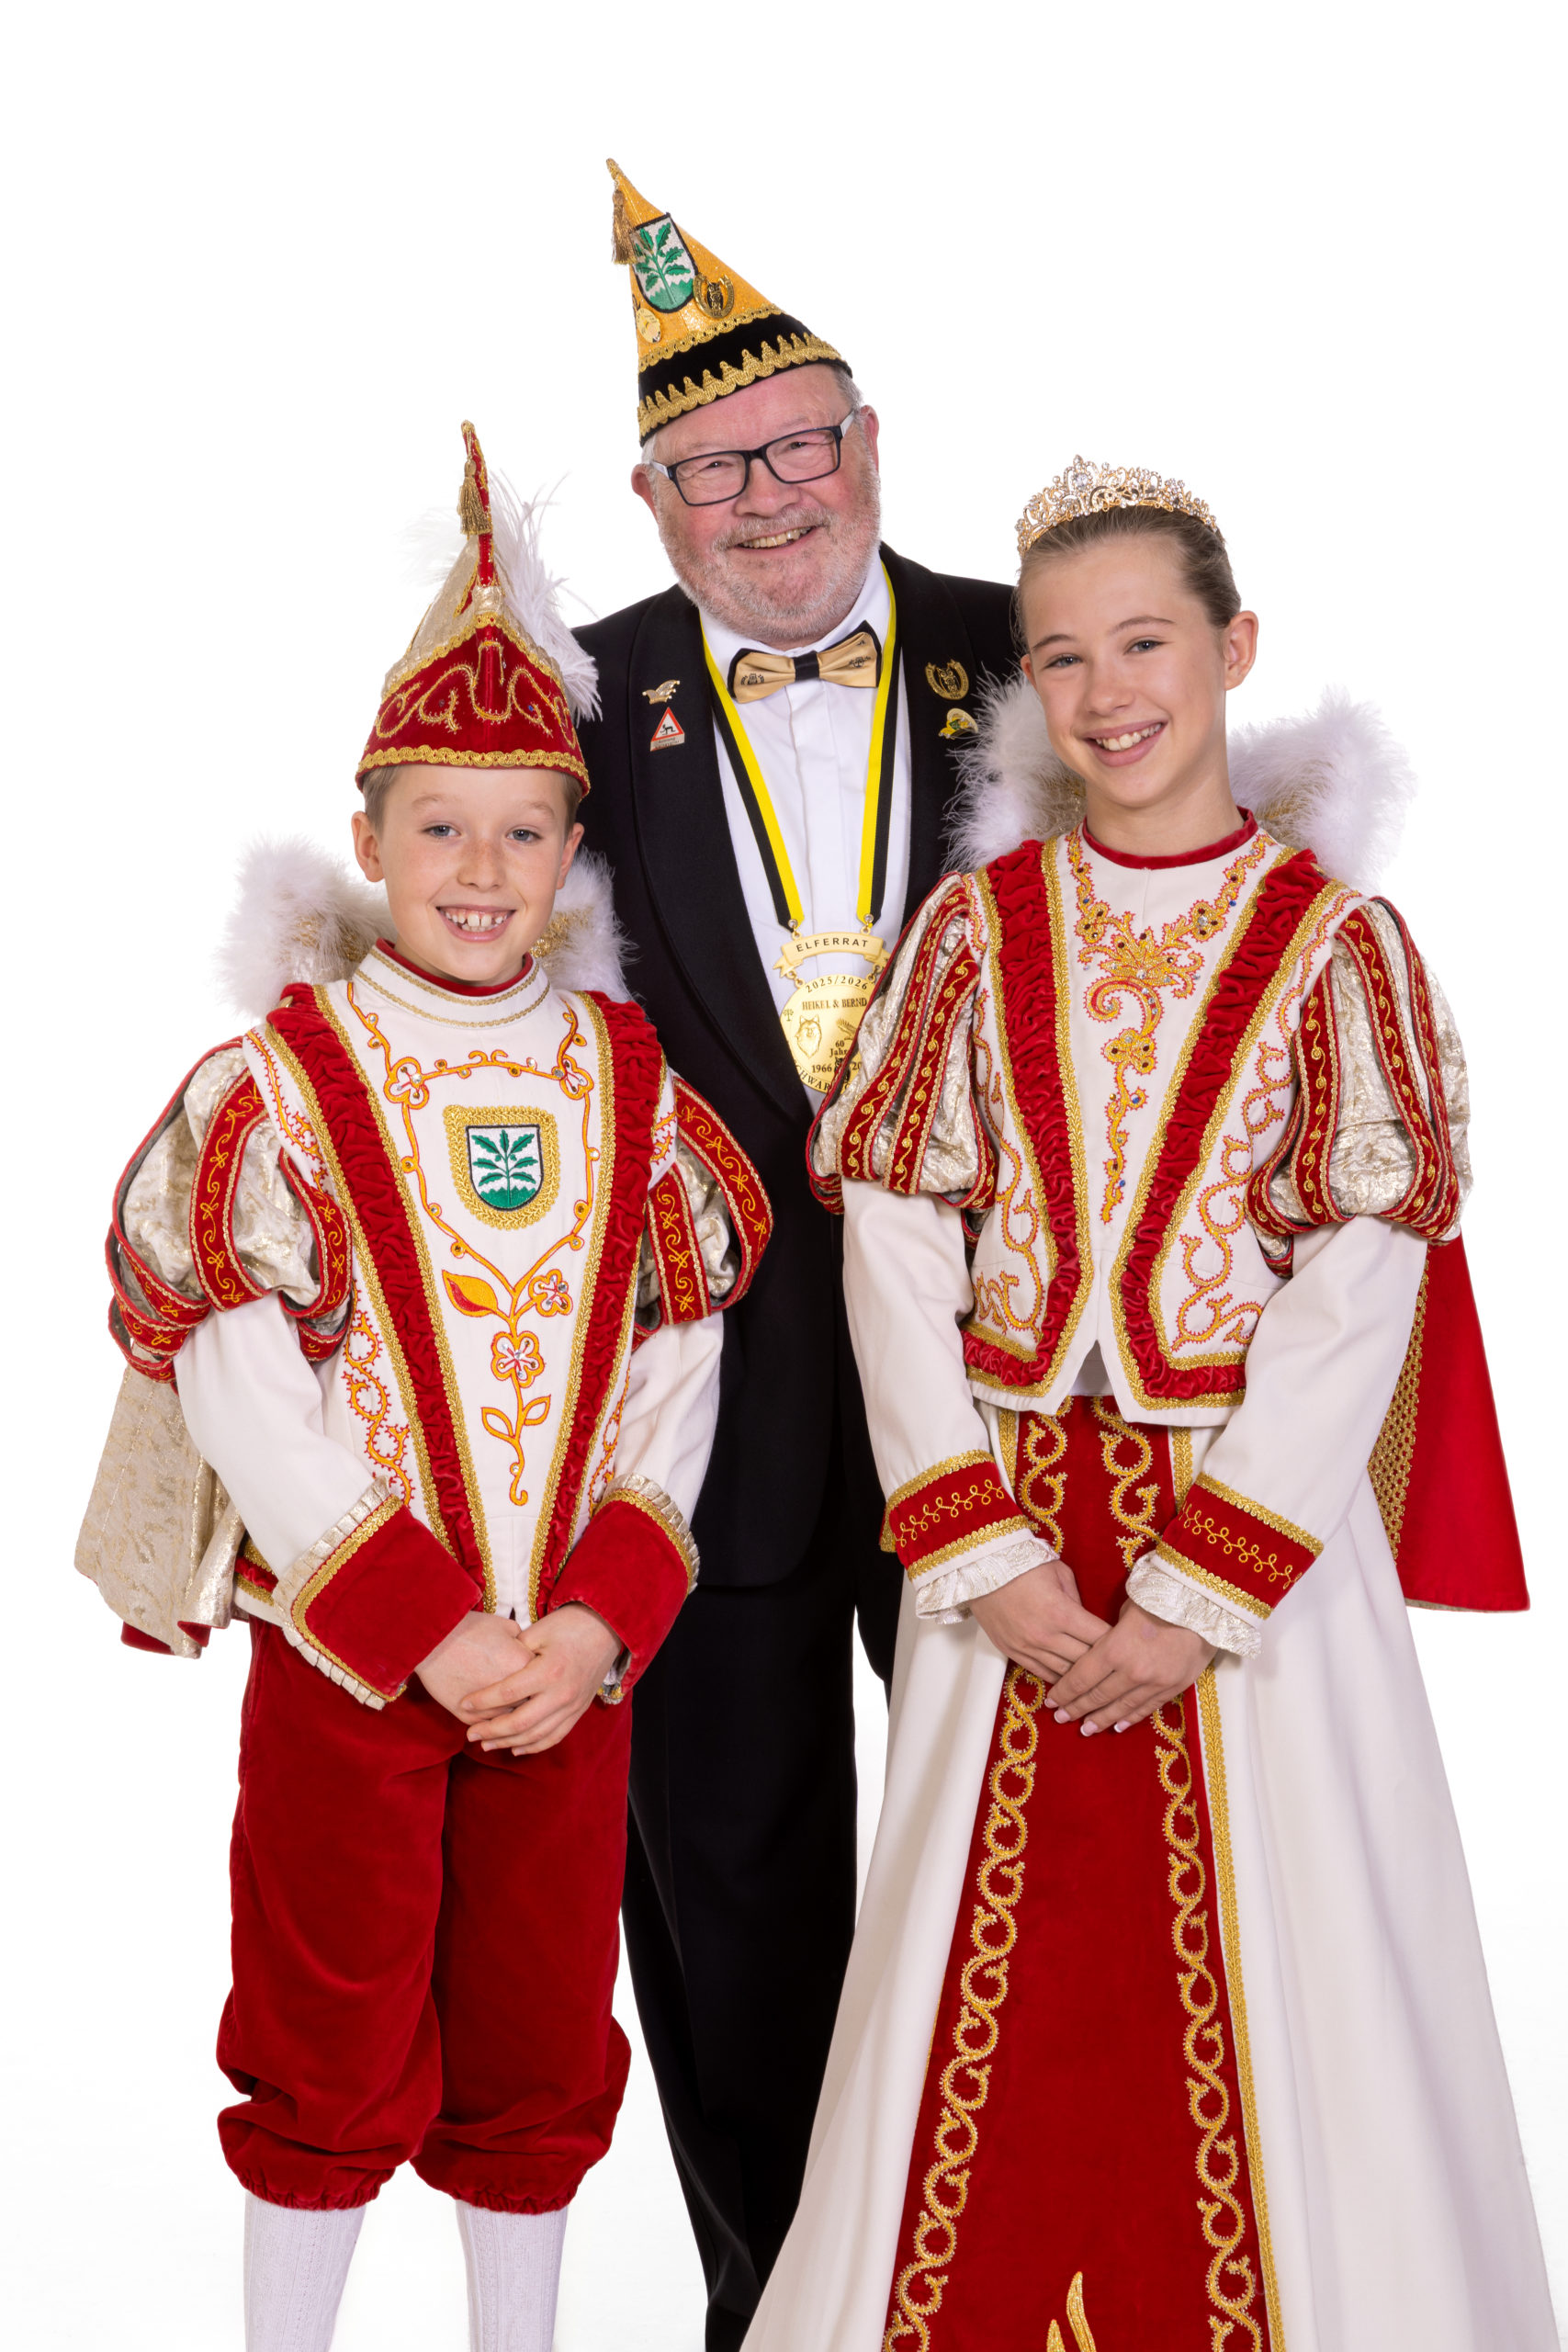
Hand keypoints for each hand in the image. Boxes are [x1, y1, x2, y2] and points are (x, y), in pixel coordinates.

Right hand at [416, 1610, 531, 1719]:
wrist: (433, 1640)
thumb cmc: (470, 1628)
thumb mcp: (505, 1627)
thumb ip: (525, 1643)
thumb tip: (532, 1654)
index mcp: (524, 1665)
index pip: (543, 1681)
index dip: (540, 1681)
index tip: (538, 1680)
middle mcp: (512, 1691)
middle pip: (531, 1706)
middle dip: (531, 1704)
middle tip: (528, 1701)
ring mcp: (490, 1707)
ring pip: (510, 1723)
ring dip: (513, 1722)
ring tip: (511, 1718)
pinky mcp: (469, 1717)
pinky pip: (488, 1727)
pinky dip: (491, 1727)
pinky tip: (492, 1725)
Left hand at [455, 1603, 622, 1755]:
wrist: (608, 1629)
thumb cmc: (569, 1625)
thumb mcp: (538, 1631)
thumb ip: (514, 1652)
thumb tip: (490, 1670)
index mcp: (548, 1671)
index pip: (507, 1694)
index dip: (482, 1701)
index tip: (463, 1704)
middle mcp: (561, 1694)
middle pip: (520, 1722)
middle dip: (491, 1731)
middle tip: (469, 1735)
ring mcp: (572, 1706)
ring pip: (536, 1735)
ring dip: (508, 1743)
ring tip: (486, 1745)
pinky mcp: (579, 1711)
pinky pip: (555, 1736)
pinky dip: (534, 1746)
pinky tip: (515, 1748)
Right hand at [968, 1559, 1110, 1682]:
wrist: (981, 1570)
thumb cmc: (1022, 1566)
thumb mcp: (1060, 1574)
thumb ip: (1078, 1600)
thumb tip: (1089, 1621)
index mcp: (1061, 1613)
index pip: (1100, 1638)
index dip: (1118, 1643)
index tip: (1127, 1645)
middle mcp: (1045, 1635)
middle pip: (1086, 1661)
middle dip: (1104, 1664)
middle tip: (1117, 1666)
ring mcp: (1027, 1647)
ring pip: (1066, 1673)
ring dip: (1082, 1677)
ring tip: (1098, 1680)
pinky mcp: (1013, 1652)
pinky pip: (1042, 1674)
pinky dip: (1059, 1679)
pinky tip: (1071, 1681)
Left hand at [1046, 1599, 1214, 1735]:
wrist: (1205, 1604)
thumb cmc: (1161, 1597)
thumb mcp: (1126, 1610)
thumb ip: (1110, 1636)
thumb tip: (1098, 1651)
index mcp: (1115, 1648)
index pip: (1082, 1677)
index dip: (1065, 1692)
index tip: (1051, 1701)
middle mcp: (1132, 1671)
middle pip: (1097, 1696)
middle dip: (1076, 1708)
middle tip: (1061, 1718)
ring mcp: (1155, 1682)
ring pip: (1121, 1707)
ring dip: (1101, 1719)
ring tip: (1085, 1729)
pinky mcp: (1174, 1686)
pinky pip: (1147, 1707)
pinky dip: (1130, 1718)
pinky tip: (1118, 1726)